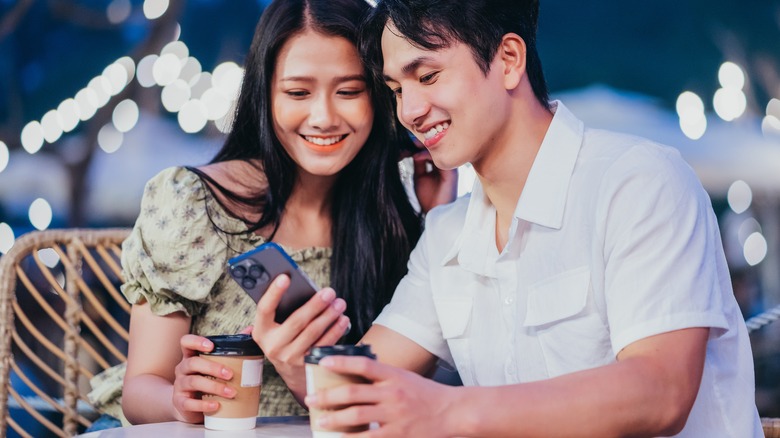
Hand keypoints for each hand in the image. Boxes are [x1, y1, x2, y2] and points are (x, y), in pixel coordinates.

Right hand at [171, 334, 233, 422]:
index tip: (211, 346)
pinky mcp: (180, 402)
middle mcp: (182, 368)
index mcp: (191, 356)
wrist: (190, 405)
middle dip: (213, 367)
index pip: (186, 342)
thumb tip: (250, 330)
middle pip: (193, 363)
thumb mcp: (214, 364)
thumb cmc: (206, 379)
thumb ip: (230, 347)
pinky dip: (203, 405)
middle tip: (230, 374)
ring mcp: (179, 385)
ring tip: (231, 392)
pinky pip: (189, 403)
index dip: (196, 341)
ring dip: (214, 386)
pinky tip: (216, 405)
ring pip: (193, 382)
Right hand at [252, 274, 350, 400]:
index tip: (285, 277)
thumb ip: (281, 310)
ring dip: (329, 316)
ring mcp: (290, 357)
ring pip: (313, 332)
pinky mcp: (307, 365)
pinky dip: (335, 330)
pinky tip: (342, 319)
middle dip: (315, 304)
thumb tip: (299, 287)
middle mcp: (274, 346)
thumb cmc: (284, 339)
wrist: (291, 373)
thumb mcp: (274, 328)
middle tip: (329, 292)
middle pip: (296, 321)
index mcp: (262, 331)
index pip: (264, 309)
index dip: (274, 292)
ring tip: (339, 303)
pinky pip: (324, 344)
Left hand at [305, 356, 456, 436]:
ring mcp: (395, 415)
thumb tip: (353, 377)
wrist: (453, 412)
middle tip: (311, 398)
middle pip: (353, 393)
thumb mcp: (405, 378)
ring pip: (357, 417)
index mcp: (394, 375)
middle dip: (327, 396)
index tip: (323, 362)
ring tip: (320, 421)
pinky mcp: (398, 435)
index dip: (341, 362)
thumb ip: (382, 378)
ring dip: (334, 419)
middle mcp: (393, 393)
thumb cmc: (426, 394)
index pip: (363, 365)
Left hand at [410, 146, 457, 213]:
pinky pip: (440, 158)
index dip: (419, 144)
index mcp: (440, 165)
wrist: (434, 213)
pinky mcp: (451, 172)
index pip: (431, 149)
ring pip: (438, 150)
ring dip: (423, 146)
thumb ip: (418, 163)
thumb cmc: (428, 198)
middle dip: (421, 142)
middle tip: (408, 138)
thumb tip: (413, 149)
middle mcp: (446, 164)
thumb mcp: (419, 177)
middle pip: (436, 148)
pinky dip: (427, 155)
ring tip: (410, 146)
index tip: (406, 140)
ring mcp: (449, 167)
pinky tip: (416, 156)